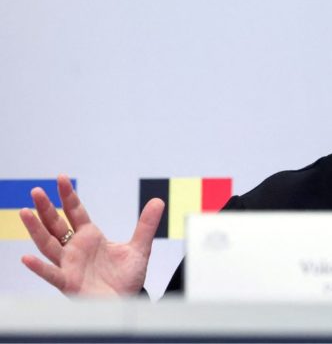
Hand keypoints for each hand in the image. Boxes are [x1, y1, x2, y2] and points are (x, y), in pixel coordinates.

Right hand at [19, 174, 164, 296]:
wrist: (126, 302)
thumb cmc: (127, 277)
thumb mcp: (139, 248)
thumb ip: (146, 224)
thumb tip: (158, 201)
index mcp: (90, 237)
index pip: (76, 212)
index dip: (68, 196)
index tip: (62, 178)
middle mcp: (75, 249)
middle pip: (56, 225)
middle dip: (46, 208)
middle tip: (36, 191)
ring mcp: (69, 265)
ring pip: (48, 245)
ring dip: (36, 230)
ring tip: (25, 212)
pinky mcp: (69, 283)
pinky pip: (52, 275)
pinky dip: (40, 268)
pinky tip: (28, 258)